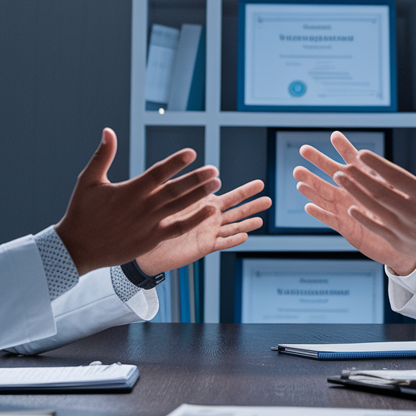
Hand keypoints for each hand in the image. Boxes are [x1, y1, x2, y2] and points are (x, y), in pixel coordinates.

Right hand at [55, 128, 220, 274]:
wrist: (77, 249)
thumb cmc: (81, 212)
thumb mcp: (88, 180)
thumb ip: (102, 155)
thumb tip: (108, 130)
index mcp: (129, 191)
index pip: (157, 173)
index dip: (175, 163)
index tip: (192, 153)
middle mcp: (142, 207)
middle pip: (175, 190)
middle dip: (196, 179)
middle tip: (214, 170)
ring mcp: (148, 224)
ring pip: (180, 208)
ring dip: (199, 195)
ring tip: (216, 184)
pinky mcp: (151, 240)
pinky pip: (178, 228)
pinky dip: (194, 220)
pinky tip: (209, 211)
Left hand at [135, 180, 271, 273]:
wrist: (146, 244)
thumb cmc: (155, 218)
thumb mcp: (169, 197)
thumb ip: (183, 186)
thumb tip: (190, 169)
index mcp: (204, 204)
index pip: (230, 196)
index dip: (246, 191)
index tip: (260, 183)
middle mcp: (210, 217)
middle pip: (237, 209)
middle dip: (253, 203)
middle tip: (269, 197)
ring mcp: (208, 232)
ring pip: (233, 226)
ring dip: (247, 222)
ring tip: (263, 218)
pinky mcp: (203, 246)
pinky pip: (221, 242)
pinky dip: (232, 239)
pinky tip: (245, 235)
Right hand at [294, 131, 415, 275]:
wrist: (403, 244)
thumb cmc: (403, 218)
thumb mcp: (399, 194)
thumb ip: (392, 178)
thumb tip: (394, 163)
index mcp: (368, 182)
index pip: (355, 160)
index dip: (345, 148)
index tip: (335, 135)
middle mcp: (354, 193)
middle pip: (333, 173)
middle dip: (319, 162)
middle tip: (304, 150)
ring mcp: (347, 209)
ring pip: (327, 195)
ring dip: (312, 185)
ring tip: (298, 175)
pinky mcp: (346, 228)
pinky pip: (330, 219)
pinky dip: (319, 213)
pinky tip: (308, 205)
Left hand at [332, 131, 415, 287]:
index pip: (395, 176)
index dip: (375, 164)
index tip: (361, 154)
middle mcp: (414, 214)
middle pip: (378, 192)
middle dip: (357, 178)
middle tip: (341, 166)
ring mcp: (406, 231)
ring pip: (374, 209)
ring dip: (355, 194)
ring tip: (341, 181)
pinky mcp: (404, 245)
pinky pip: (378, 230)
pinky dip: (363, 219)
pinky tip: (352, 210)